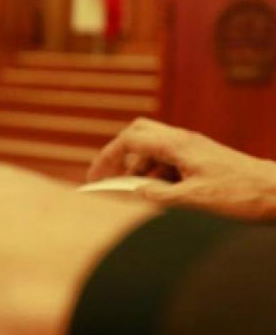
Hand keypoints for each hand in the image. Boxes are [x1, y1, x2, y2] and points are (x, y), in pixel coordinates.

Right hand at [87, 118, 275, 219]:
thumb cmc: (241, 194)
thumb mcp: (194, 200)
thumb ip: (159, 195)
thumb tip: (133, 191)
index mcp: (176, 144)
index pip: (129, 140)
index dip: (107, 157)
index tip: (94, 177)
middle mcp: (182, 140)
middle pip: (139, 133)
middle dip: (119, 153)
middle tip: (108, 177)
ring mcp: (192, 148)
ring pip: (154, 148)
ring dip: (139, 167)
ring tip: (134, 193)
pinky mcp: (202, 159)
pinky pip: (169, 160)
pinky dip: (156, 174)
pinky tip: (159, 195)